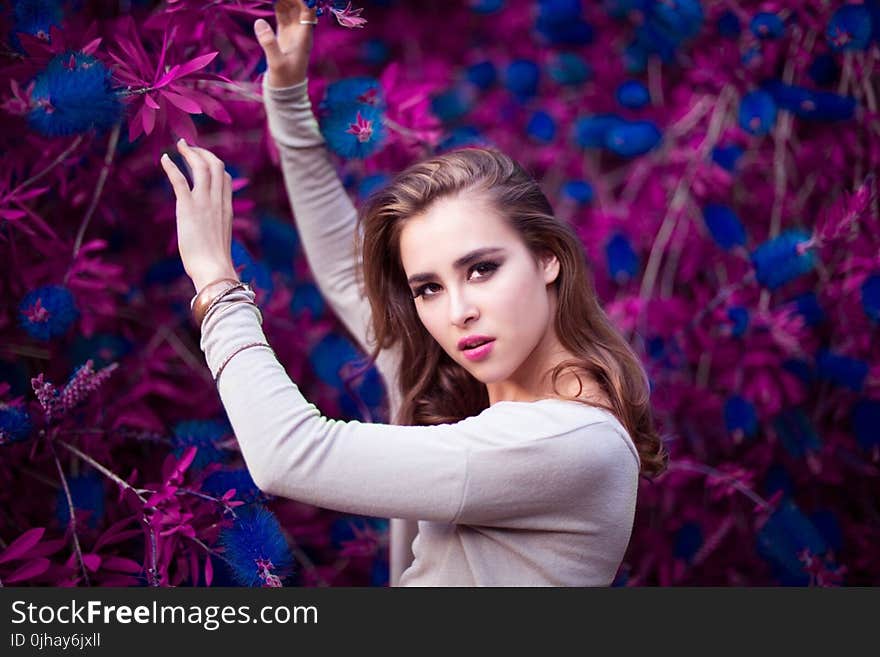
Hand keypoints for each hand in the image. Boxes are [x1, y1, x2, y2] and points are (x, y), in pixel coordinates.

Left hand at [160, 139, 237, 293]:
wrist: (213, 268)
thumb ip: (216, 230)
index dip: (215, 166)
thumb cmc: (215, 262)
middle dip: (204, 153)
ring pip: (201, 167)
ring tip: (180, 145)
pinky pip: (180, 179)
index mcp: (227, 209)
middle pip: (216, 166)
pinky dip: (172, 166)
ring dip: (190, 152)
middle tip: (190, 147)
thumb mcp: (219, 241)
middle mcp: (218, 201)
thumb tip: (211, 238)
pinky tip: (164, 159)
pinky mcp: (188, 207)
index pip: (225, 179)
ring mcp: (204, 202)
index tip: (204, 161)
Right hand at [254, 0, 317, 88]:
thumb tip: (259, 22)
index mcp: (303, 37)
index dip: (300, 1)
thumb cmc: (285, 80)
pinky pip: (282, 17)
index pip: (307, 11)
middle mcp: (300, 33)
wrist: (285, 93)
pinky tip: (273, 0)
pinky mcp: (283, 36)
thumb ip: (269, 43)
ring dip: (284, 0)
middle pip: (299, 8)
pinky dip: (278, 7)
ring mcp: (292, 34)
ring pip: (290, 10)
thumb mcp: (276, 63)